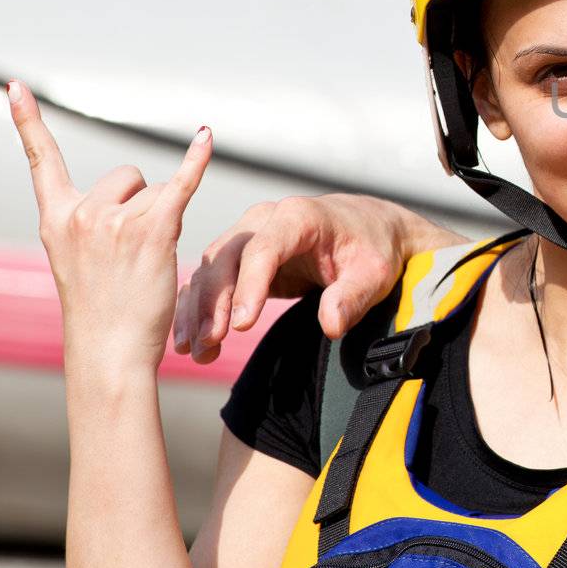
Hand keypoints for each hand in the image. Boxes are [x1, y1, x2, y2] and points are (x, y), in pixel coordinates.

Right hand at [8, 81, 210, 375]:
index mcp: (56, 219)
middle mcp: (80, 213)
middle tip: (133, 255)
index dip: (28, 122)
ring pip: (158, 192)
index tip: (14, 86)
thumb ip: (90, 223)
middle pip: (128, 177)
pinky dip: (196, 161)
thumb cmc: (101, 311)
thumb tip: (132, 192)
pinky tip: (206, 136)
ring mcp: (114, 221)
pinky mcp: (152, 231)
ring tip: (150, 263)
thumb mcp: (77, 262)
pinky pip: (180, 185)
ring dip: (165, 219)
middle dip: (141, 205)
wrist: (109, 351)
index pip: (41, 161)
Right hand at [174, 194, 455, 362]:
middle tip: (208, 343)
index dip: (249, 286)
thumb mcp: (374, 273)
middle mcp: (265, 219)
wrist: (369, 229)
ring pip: (210, 268)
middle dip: (213, 302)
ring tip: (196, 351)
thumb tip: (331, 326)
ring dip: (198, 309)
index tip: (241, 326)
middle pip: (226, 258)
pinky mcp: (240, 255)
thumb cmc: (373, 248)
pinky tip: (192, 341)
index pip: (263, 249)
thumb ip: (353, 297)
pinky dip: (197, 308)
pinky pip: (210, 278)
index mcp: (299, 216)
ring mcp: (247, 234)